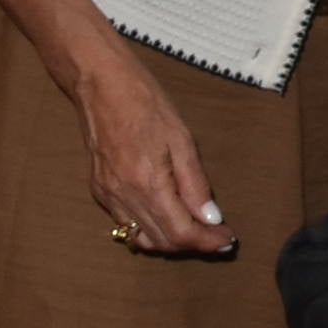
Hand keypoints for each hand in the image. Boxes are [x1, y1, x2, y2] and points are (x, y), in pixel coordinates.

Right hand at [72, 42, 232, 253]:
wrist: (101, 85)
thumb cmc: (145, 103)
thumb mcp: (182, 139)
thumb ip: (195, 184)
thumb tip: (211, 218)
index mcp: (147, 183)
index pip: (181, 232)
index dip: (207, 241)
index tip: (227, 238)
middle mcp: (124, 197)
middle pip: (163, 241)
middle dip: (194, 243)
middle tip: (218, 234)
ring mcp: (108, 196)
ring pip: (142, 238)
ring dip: (171, 240)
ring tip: (197, 229)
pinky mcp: (99, 190)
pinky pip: (126, 224)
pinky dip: (149, 228)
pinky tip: (167, 215)